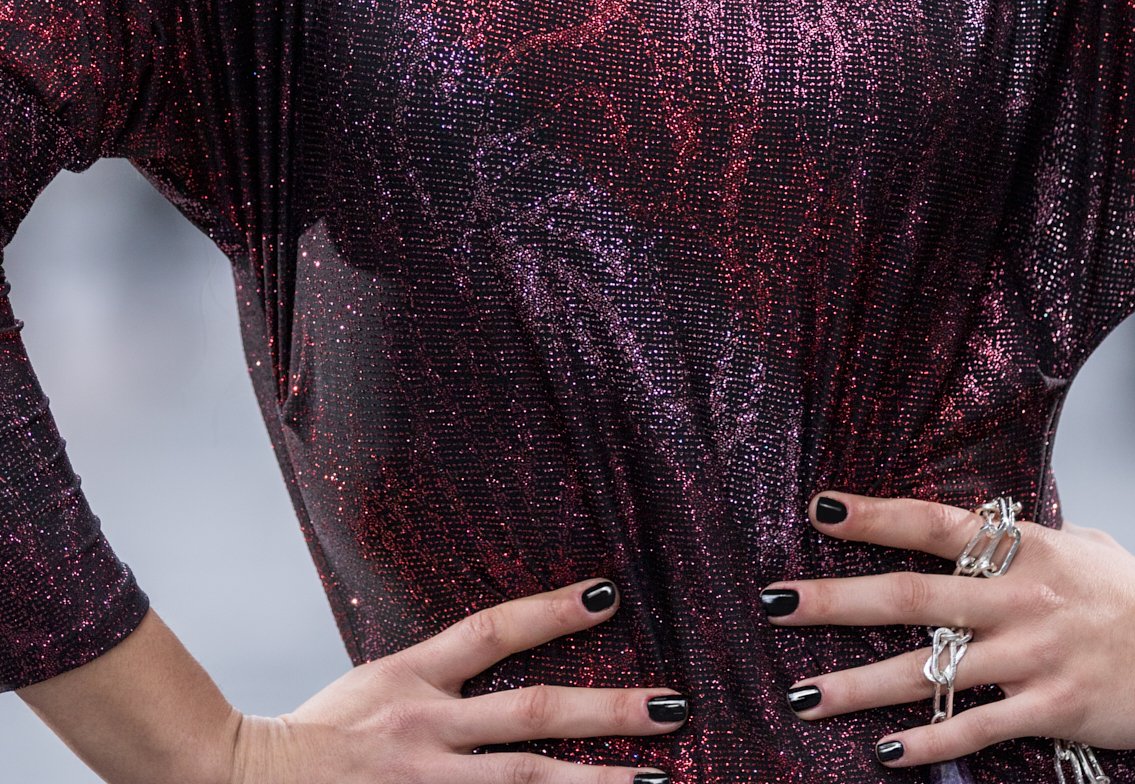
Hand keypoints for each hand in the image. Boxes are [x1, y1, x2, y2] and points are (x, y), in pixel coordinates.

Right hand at [226, 576, 686, 782]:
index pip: (493, 631)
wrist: (239, 778)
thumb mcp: (373, 686)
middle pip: (531, 715)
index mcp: (409, 679)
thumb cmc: (311, 738)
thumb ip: (434, 679)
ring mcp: (423, 783)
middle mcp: (423, 729)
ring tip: (658, 782)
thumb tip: (502, 657)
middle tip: (672, 704)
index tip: (608, 593)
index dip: (550, 609)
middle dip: (607, 711)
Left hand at [759, 491, 1134, 769]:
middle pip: (907, 597)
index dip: (873, 515)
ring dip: (858, 684)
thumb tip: (991, 527)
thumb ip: (1024, 541)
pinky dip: (926, 742)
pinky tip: (883, 753)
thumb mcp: (1076, 544)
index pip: (930, 525)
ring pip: (926, 670)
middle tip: (774, 602)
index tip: (817, 510)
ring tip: (801, 694)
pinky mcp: (1049, 708)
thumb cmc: (1133, 592)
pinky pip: (975, 727)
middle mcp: (1012, 598)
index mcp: (1017, 550)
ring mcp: (1027, 655)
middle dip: (834, 601)